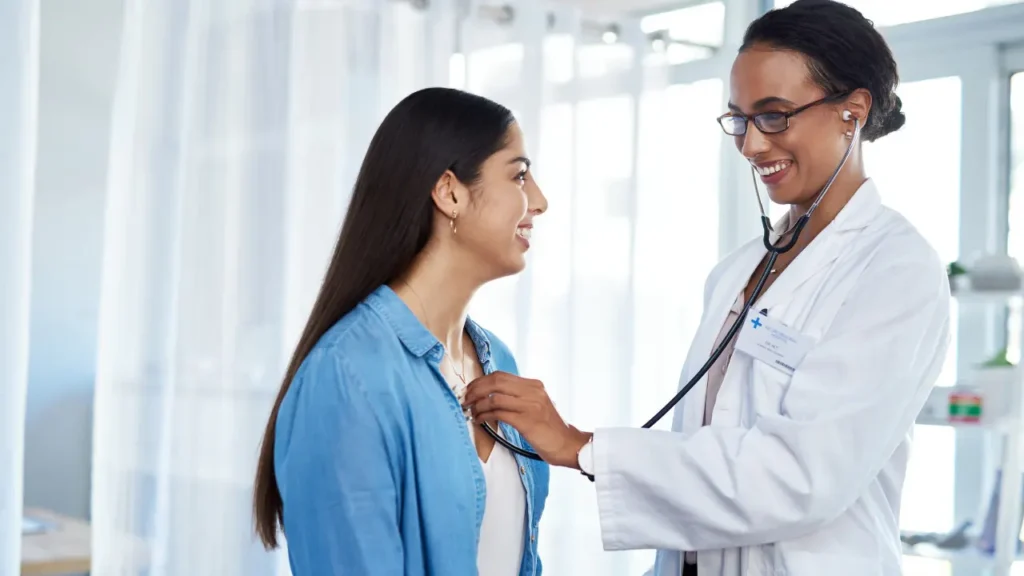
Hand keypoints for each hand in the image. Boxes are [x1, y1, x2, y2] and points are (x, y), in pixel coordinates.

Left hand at [463, 371, 591, 468]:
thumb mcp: (537, 405)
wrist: (568, 444)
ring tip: (471, 412)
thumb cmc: (549, 428)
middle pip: (495, 382)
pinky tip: (480, 420)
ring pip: (494, 398)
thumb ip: (519, 397)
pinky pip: (499, 414)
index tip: (470, 390)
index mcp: (534, 385)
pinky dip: (485, 416)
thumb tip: (492, 395)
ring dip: (478, 405)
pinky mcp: (527, 421)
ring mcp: (530, 405)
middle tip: (465, 399)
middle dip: (475, 390)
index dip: (481, 381)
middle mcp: (533, 391)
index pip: (501, 375)